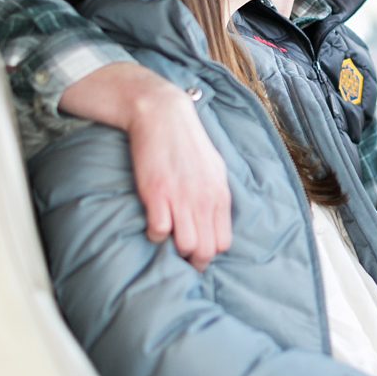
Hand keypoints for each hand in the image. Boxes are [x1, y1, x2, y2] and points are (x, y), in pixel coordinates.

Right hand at [123, 79, 231, 271]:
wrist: (162, 115)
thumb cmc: (187, 141)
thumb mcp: (214, 167)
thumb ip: (217, 195)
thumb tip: (216, 219)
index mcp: (219, 195)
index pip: (223, 242)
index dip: (210, 252)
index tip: (198, 251)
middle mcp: (203, 200)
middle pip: (206, 250)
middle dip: (194, 260)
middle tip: (182, 256)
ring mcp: (180, 198)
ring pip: (186, 246)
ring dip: (175, 249)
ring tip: (169, 239)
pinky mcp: (156, 193)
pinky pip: (159, 231)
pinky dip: (155, 234)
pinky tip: (153, 224)